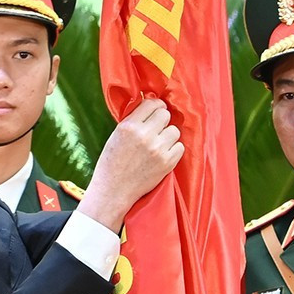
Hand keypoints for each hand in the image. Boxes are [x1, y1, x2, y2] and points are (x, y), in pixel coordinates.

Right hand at [76, 97, 183, 230]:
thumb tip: (151, 104)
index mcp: (129, 126)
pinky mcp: (167, 163)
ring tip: (158, 144)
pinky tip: (162, 155)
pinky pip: (180, 147)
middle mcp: (144, 135)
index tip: (156, 112)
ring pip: (174, 130)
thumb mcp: (117, 134)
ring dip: (168, 136)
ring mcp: (157, 149)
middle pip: (165, 115)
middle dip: (162, 121)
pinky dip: (173, 150)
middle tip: (156, 130)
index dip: (155, 106)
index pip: (151, 103)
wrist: (114, 190)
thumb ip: (134, 120)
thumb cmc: (113, 162)